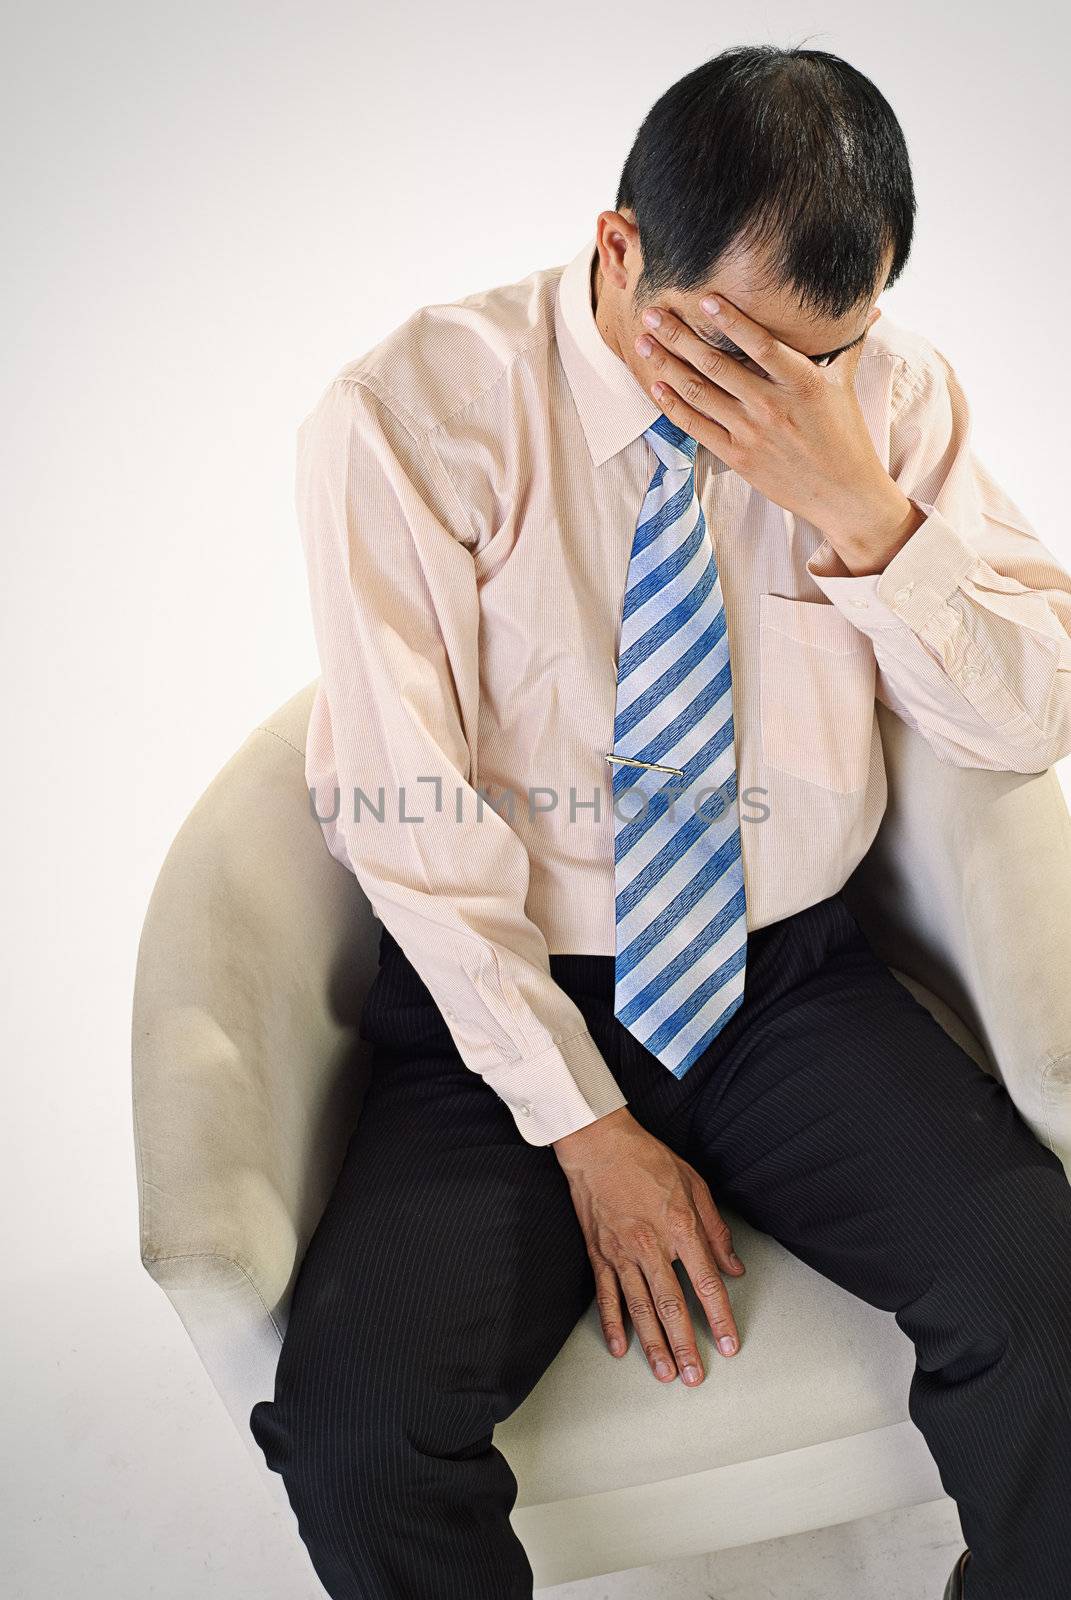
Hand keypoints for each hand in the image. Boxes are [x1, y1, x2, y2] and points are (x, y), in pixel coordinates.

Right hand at [552, 1106, 744, 1384]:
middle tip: (694, 1376)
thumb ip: (716, 1230)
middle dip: (685, 1345)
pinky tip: (620, 1347)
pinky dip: (612, 1324)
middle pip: (671, 1305)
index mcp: (680, 1227)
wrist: (598, 1144)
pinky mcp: (598, 1253)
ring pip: (639, 1308)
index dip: (720, 1318)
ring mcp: (621, 1252)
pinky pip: (606, 1295)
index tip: (728, 1345)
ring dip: (653, 1344)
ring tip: (664, 1372)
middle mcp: (650, 1245)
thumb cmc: (647, 1159)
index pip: (706, 1284)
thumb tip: (734, 1267)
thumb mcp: (695, 1185)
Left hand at [633, 296, 908, 550]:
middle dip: (679, 337)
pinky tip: (657, 384)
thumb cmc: (845, 437)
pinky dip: (674, 405)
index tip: (703, 300)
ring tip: (644, 343)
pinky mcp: (738, 457)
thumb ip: (847, 346)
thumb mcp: (846, 387)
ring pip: (700, 393)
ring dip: (668, 366)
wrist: (843, 495)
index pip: (762, 344)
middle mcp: (773, 406)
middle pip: (717, 365)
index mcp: (803, 383)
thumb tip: (871, 309)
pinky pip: (697, 427)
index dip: (731, 321)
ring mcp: (752, 433)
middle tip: (653, 313)